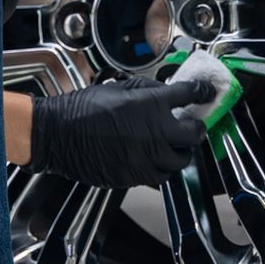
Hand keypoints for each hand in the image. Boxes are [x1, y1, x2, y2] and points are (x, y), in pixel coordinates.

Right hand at [28, 77, 215, 186]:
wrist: (58, 134)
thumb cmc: (82, 109)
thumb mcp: (118, 87)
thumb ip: (146, 90)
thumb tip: (164, 92)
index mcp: (152, 105)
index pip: (190, 95)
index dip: (202, 92)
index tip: (206, 93)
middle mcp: (156, 133)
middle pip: (194, 134)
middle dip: (197, 128)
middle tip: (193, 125)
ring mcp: (147, 158)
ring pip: (181, 160)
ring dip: (180, 151)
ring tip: (172, 146)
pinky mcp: (136, 176)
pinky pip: (160, 176)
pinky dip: (162, 168)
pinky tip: (154, 159)